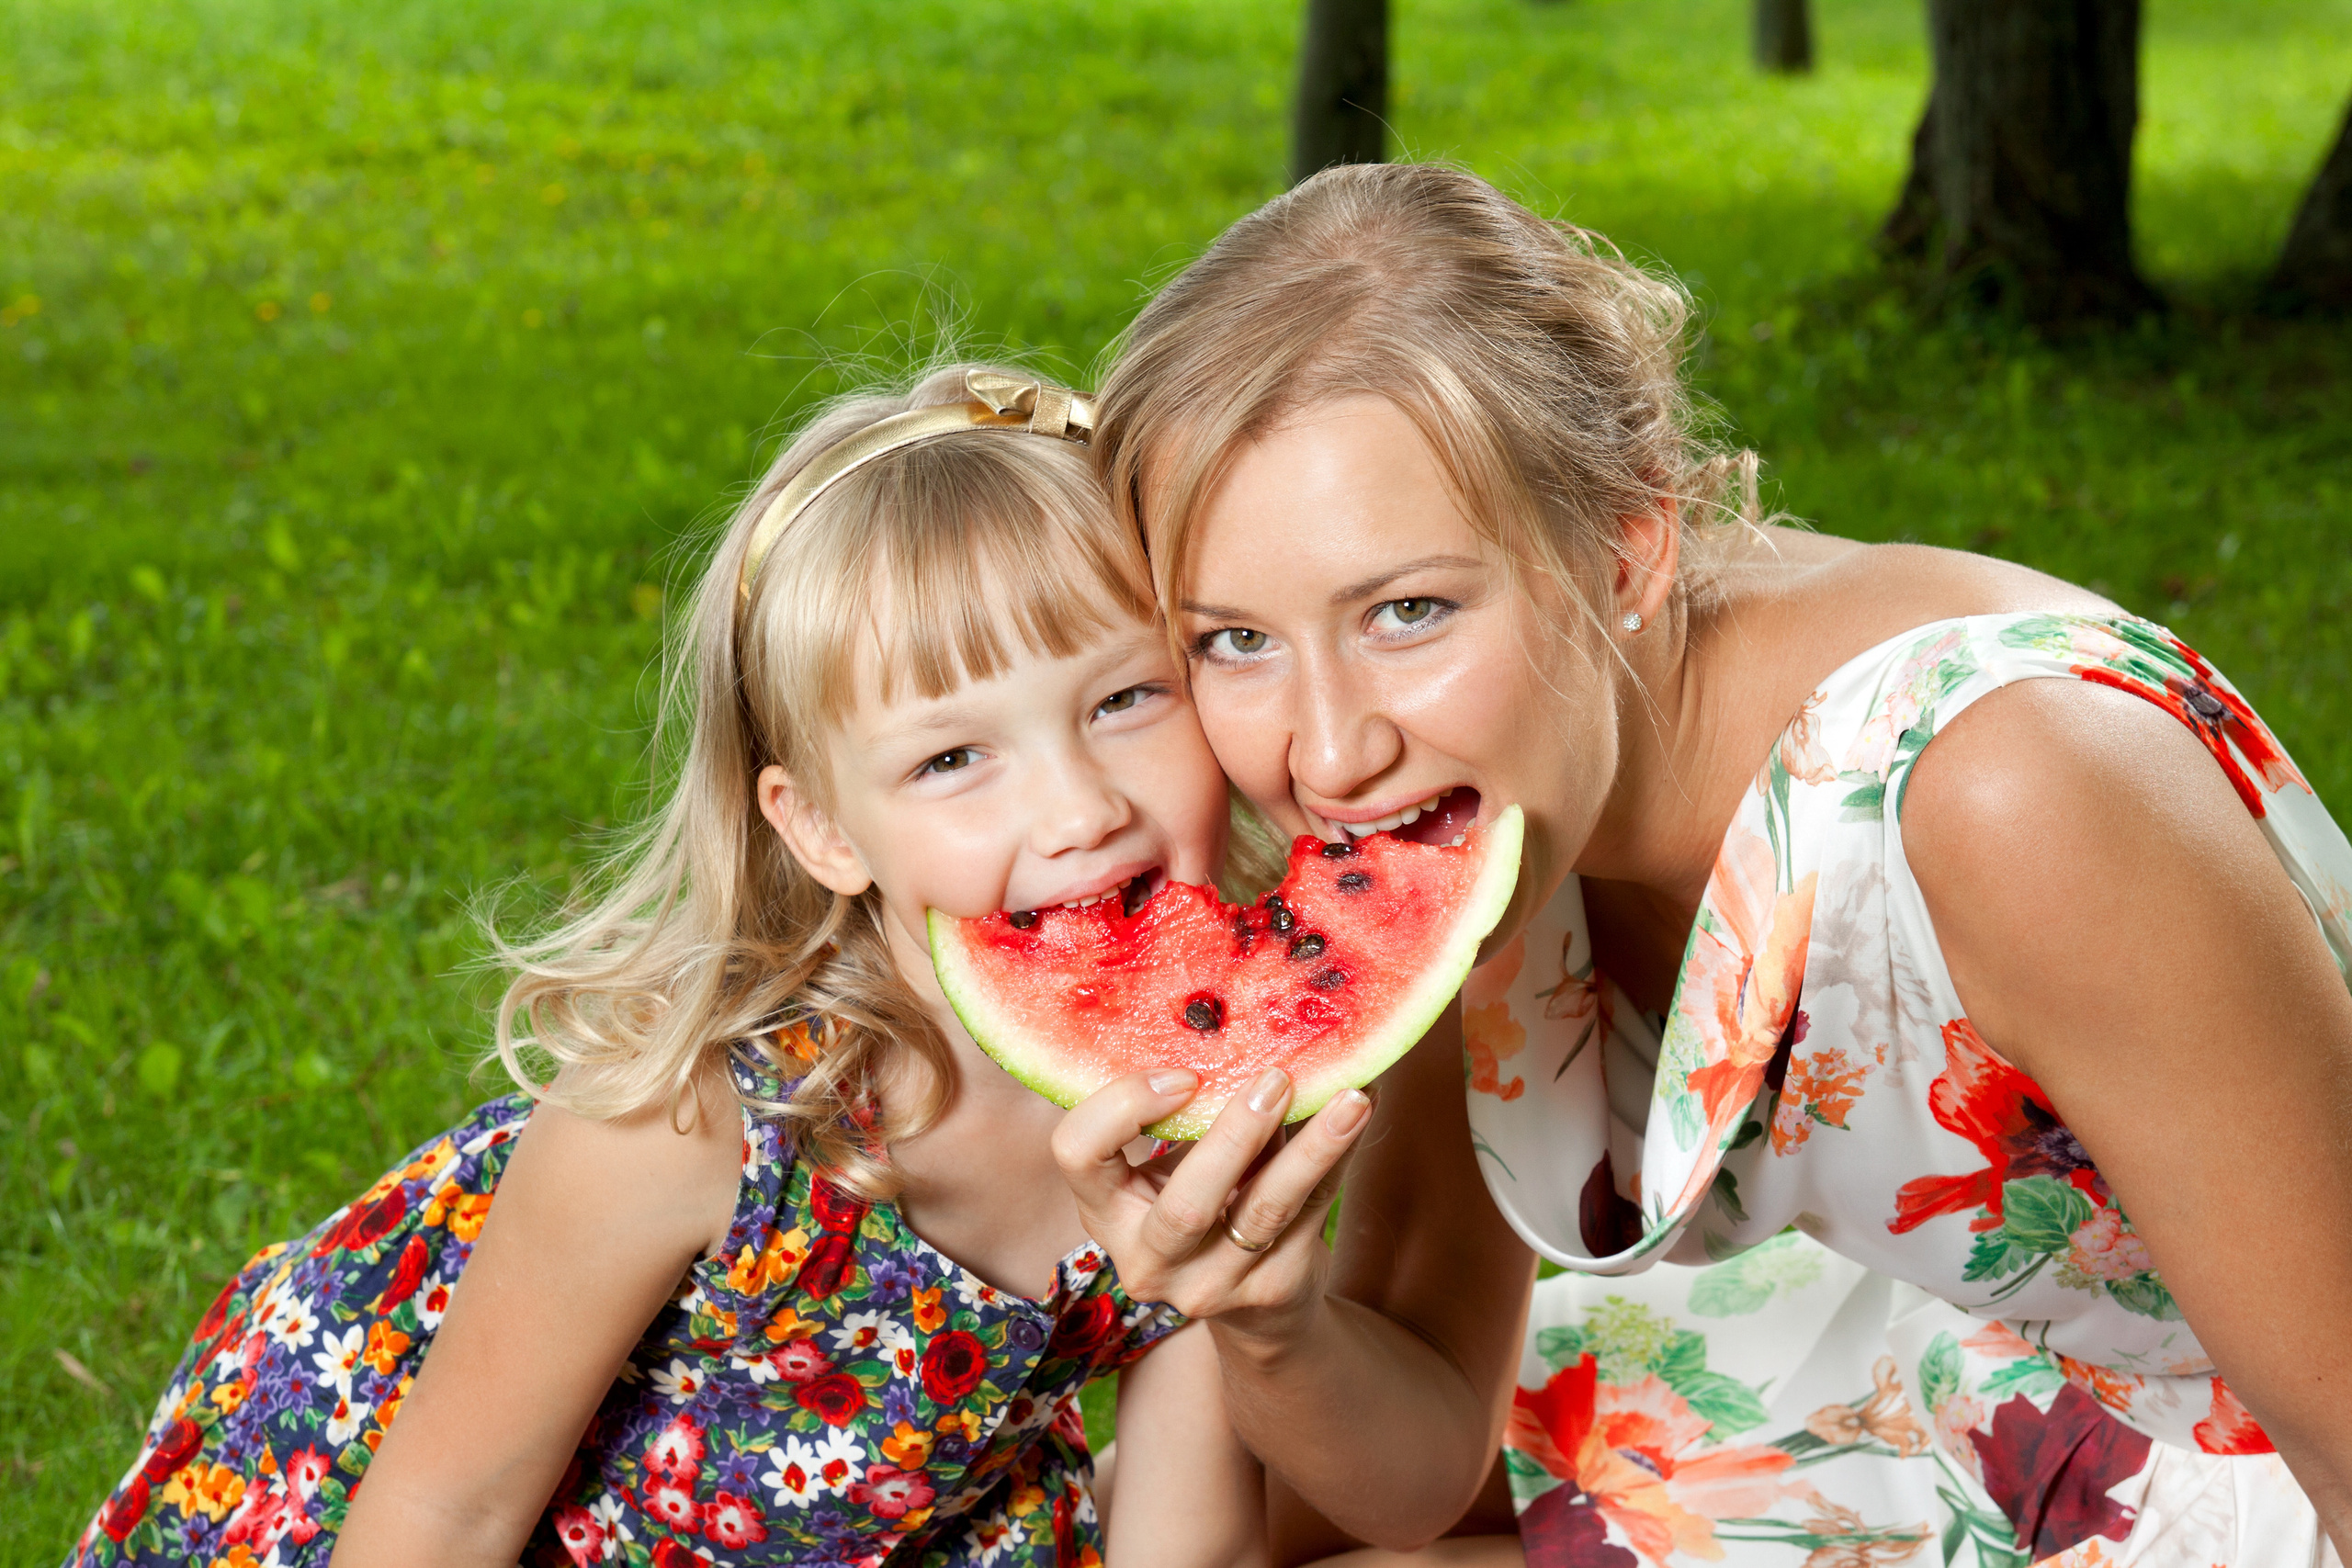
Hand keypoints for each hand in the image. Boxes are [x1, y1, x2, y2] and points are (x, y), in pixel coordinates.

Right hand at [1052, 1067, 1372, 1331]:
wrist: (1252, 1304)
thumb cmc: (1203, 1199)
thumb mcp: (1173, 1162)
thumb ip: (1191, 1108)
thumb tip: (1245, 1014)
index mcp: (1104, 1208)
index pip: (1077, 1153)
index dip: (1123, 1108)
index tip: (1183, 1075)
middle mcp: (1147, 1257)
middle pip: (1185, 1204)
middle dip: (1235, 1137)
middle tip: (1276, 1078)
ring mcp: (1210, 1285)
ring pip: (1264, 1212)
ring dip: (1311, 1149)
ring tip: (1350, 1098)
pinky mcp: (1272, 1290)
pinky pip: (1312, 1215)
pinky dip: (1341, 1158)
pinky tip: (1365, 1110)